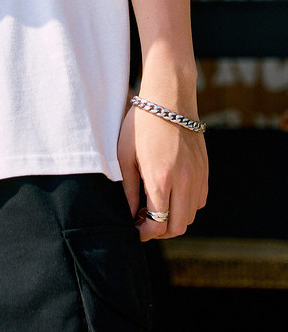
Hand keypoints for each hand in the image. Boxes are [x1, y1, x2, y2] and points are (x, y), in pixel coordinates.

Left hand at [118, 103, 207, 240]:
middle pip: (178, 226)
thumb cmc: (142, 123)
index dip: (146, 232)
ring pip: (191, 216)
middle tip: (145, 221)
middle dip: (160, 231)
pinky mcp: (205, 171)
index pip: (159, 223)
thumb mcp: (126, 155)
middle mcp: (184, 181)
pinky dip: (187, 206)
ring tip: (156, 207)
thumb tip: (131, 214)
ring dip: (174, 219)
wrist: (170, 98)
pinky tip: (171, 194)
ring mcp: (198, 176)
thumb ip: (130, 189)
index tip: (136, 230)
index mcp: (161, 178)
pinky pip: (199, 200)